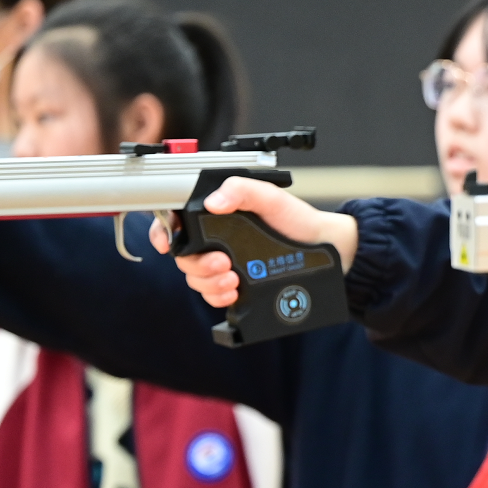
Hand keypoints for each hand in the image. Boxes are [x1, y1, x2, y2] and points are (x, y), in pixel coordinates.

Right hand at [151, 177, 356, 306]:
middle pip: (183, 256)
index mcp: (216, 215)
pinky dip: (217, 296)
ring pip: (196, 278)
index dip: (162, 233)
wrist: (325, 247)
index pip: (175, 223)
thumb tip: (212, 202)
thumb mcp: (270, 198)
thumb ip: (242, 190)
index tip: (166, 244)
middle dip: (196, 263)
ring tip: (232, 278)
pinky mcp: (237, 285)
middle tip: (223, 263)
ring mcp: (225, 265)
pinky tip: (233, 292)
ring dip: (207, 281)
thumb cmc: (297, 219)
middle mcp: (216, 241)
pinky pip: (213, 295)